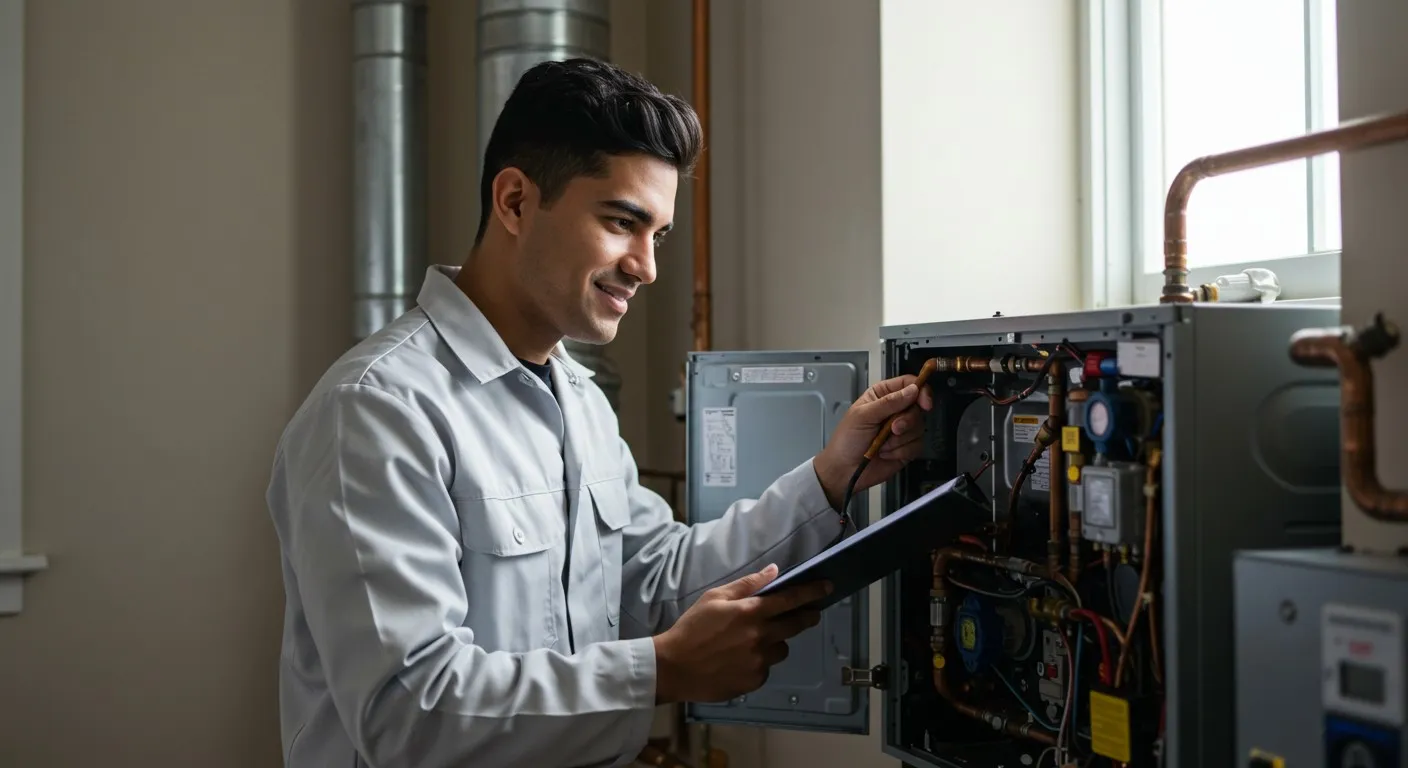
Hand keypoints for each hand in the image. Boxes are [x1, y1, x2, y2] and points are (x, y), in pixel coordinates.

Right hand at [653, 564, 830, 703]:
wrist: (674, 668)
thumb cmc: (691, 628)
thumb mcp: (714, 597)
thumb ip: (746, 585)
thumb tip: (774, 571)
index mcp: (750, 612)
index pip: (790, 599)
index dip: (811, 592)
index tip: (827, 587)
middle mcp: (760, 636)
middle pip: (796, 625)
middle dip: (807, 616)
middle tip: (809, 613)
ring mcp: (759, 661)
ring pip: (781, 648)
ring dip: (776, 641)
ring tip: (754, 641)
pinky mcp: (755, 680)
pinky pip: (767, 668)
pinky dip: (760, 662)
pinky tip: (739, 660)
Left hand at [813, 374, 934, 508]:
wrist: (845, 470)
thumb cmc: (847, 439)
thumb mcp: (864, 415)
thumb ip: (889, 402)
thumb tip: (913, 390)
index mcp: (883, 395)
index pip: (909, 384)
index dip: (921, 391)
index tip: (924, 403)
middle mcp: (895, 410)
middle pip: (918, 407)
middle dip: (907, 420)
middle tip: (893, 429)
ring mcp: (902, 429)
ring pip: (919, 427)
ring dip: (900, 439)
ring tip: (882, 444)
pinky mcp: (907, 447)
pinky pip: (917, 445)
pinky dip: (900, 451)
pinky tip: (886, 453)